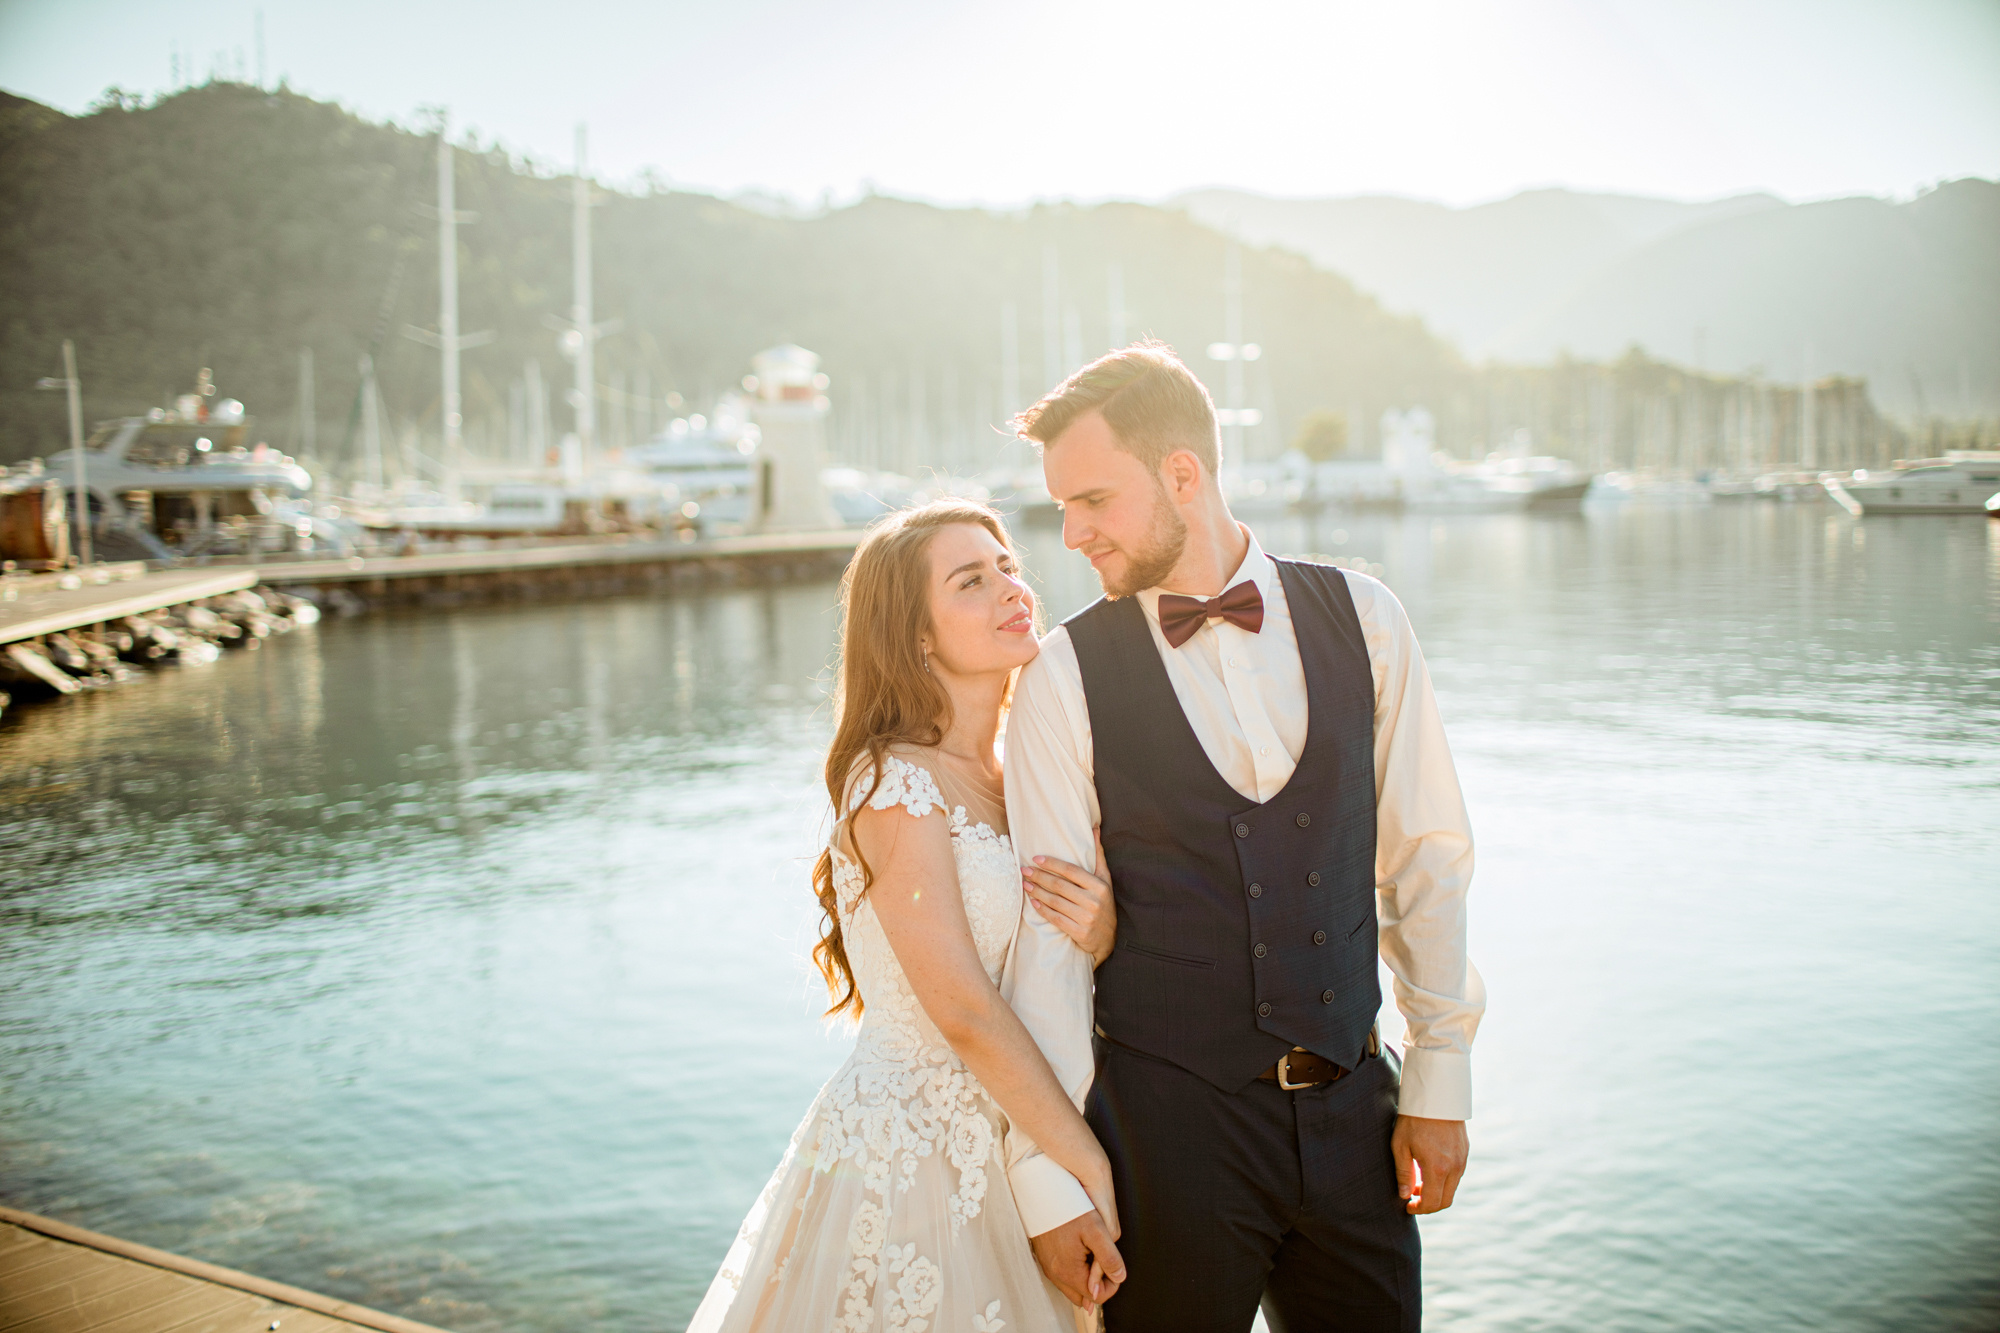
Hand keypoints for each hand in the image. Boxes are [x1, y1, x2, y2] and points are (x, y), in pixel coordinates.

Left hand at [1024, 832, 1115, 964]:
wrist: (1108, 938)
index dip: (1052, 863)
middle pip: (1060, 886)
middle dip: (1039, 877)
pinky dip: (1042, 909)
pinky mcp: (1079, 932)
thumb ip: (1098, 855)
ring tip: (1025, 884)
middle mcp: (1093, 901)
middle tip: (1024, 870)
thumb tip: (1094, 828)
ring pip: (1055, 901)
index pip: (1071, 871)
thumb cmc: (1104, 903)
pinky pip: (1056, 918)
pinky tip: (1033, 902)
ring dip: (1037, 892)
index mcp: (1099, 886)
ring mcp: (1086, 918)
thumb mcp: (1105, 879)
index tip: (1035, 858)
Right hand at [1029, 1207, 1126, 1313]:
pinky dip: (1075, 1270)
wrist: (1041, 1193)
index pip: (1097, 1296)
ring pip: (1072, 1287)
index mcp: (1069, 1272)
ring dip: (1086, 1277)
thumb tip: (1119, 1277)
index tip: (1115, 1266)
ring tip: (1093, 1253)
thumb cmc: (1068, 1208)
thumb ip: (1109, 1257)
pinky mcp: (1045, 1259)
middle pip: (1083, 1297)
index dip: (1112, 1284)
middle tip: (1105, 1260)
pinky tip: (1080, 1251)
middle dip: (1098, 1284)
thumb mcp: (1096, 1230)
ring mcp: (1048, 1267)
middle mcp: (1056, 1275)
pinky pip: (1063, 1275)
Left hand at [1391, 1115, 1468, 1214]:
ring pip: (1452, 1188)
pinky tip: (1430, 1170)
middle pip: (1445, 1201)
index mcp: (1437, 1168)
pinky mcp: (1465, 1152)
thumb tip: (1404, 1195)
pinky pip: (1456, 1175)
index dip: (1419, 1209)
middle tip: (1413, 1199)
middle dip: (1429, 1205)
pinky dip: (1444, 1180)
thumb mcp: (1400, 1145)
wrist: (1436, 1096)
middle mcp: (1454, 1168)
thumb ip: (1403, 1173)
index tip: (1408, 1206)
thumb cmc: (1414, 1120)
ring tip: (1418, 1182)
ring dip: (1437, 1192)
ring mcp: (1462, 1160)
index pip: (1432, 1202)